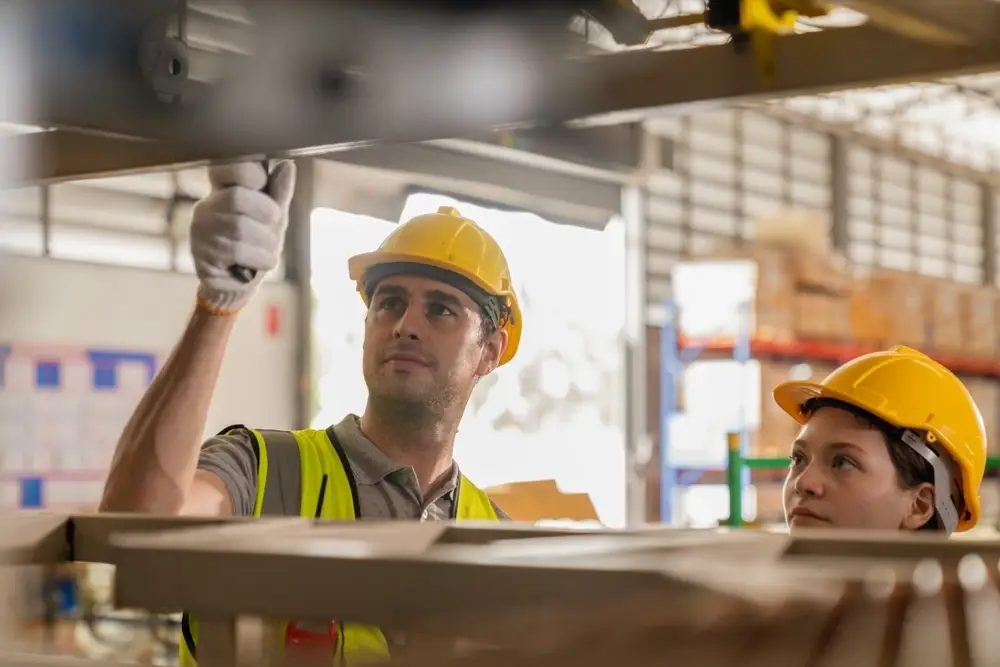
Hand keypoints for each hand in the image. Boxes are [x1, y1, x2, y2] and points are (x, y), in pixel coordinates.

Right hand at [189, 160, 295, 313]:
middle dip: (267, 214)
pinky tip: (257, 263)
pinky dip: (259, 259)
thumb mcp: (273, 216)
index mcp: (222, 190)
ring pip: (240, 228)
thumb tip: (287, 165)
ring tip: (266, 250)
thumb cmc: (258, 244)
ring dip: (266, 243)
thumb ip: (279, 192)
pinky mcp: (201, 258)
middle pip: (238, 198)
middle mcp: (206, 208)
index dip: (250, 174)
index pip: (225, 167)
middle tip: (273, 227)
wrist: (242, 283)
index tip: (262, 185)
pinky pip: (237, 253)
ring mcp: (200, 233)